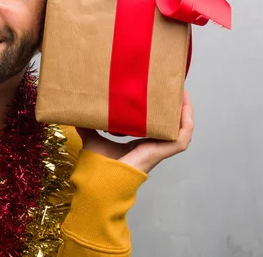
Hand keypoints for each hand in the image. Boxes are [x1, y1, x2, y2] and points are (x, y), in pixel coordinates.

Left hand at [76, 90, 193, 173]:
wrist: (104, 176)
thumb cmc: (100, 164)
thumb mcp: (94, 138)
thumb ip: (87, 127)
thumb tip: (77, 114)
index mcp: (141, 141)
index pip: (156, 123)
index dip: (160, 109)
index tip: (160, 92)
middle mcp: (154, 143)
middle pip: (171, 123)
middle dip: (175, 105)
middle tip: (173, 87)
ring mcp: (161, 148)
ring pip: (181, 127)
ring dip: (184, 111)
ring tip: (183, 93)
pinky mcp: (165, 151)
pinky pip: (183, 135)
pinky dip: (186, 122)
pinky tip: (185, 108)